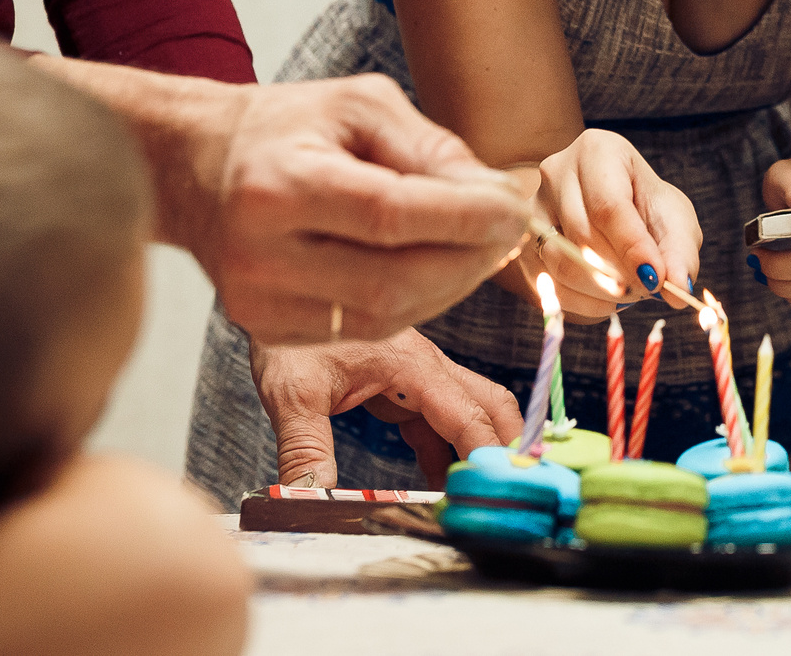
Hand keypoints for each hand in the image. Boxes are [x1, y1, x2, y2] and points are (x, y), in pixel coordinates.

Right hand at [172, 73, 535, 343]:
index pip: (389, 215)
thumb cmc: (286, 127)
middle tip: (512, 229)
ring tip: (482, 245)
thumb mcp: (360, 105)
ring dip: (452, 284)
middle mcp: (259, 254)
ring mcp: (257, 302)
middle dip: (470, 259)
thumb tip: (500, 196)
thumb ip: (431, 149)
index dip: (465, 218)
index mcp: (277, 185)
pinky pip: (366, 328)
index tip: (517, 207)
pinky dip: (417, 301)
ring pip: (386, 316)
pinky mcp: (266, 328)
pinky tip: (437, 266)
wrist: (195, 166)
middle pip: (392, 280)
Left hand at [251, 328, 521, 488]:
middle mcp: (427, 368)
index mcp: (413, 365)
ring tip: (477, 500)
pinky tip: (438, 484)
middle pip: (492, 405)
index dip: (489, 456)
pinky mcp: (402, 387)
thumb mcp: (293, 392)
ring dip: (478, 451)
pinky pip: (438, 421)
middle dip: (507, 449)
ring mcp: (418, 376)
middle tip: (508, 496)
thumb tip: (310, 500)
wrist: (282, 291)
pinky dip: (446, 451)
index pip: (470, 415)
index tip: (499, 494)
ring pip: (470, 412)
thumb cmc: (289, 332)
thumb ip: (307, 449)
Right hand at [537, 129, 700, 318]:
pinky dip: (583, 302)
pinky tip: (608, 299)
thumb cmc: (644, 205)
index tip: (656, 280)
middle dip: (621, 272)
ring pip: (561, 262)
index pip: (609, 205)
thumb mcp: (673, 218)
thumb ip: (680, 251)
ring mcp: (533, 207)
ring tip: (632, 291)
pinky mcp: (522, 244)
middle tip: (649, 289)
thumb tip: (679, 289)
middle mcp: (556, 172)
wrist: (610, 206)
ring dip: (602, 290)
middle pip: (584, 235)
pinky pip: (548, 284)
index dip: (632, 247)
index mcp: (598, 150)